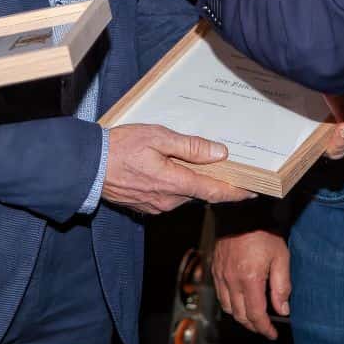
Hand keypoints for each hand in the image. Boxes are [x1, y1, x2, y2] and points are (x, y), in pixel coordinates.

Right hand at [101, 124, 254, 213]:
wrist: (88, 167)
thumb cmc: (121, 147)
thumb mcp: (158, 137)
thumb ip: (190, 147)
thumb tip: (219, 153)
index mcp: (175, 182)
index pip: (215, 191)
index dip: (237, 192)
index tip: (254, 190)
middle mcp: (169, 200)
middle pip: (200, 192)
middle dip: (213, 181)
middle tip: (223, 164)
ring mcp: (157, 206)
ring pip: (184, 194)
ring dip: (191, 182)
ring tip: (188, 161)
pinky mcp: (146, 207)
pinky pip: (169, 197)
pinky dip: (175, 185)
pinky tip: (166, 169)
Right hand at [211, 230, 290, 338]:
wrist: (241, 213)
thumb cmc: (264, 233)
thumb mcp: (281, 257)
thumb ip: (281, 286)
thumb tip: (283, 310)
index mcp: (249, 279)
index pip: (256, 314)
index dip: (264, 328)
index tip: (272, 334)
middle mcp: (231, 280)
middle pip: (240, 315)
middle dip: (253, 326)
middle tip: (264, 328)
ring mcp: (221, 275)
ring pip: (228, 308)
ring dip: (240, 317)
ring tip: (253, 317)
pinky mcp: (215, 269)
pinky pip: (220, 294)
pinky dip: (230, 304)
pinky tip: (240, 301)